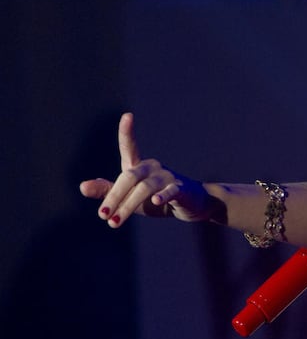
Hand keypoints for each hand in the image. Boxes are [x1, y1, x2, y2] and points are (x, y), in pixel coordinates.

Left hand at [79, 113, 215, 227]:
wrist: (192, 205)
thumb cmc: (156, 200)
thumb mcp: (128, 198)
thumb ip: (107, 191)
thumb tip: (82, 187)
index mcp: (139, 167)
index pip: (130, 146)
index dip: (128, 131)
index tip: (128, 115)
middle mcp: (153, 168)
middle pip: (129, 176)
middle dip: (114, 196)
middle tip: (102, 215)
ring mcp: (168, 177)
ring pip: (145, 188)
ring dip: (128, 206)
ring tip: (114, 223)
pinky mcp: (182, 190)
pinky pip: (171, 191)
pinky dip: (163, 196)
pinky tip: (155, 202)